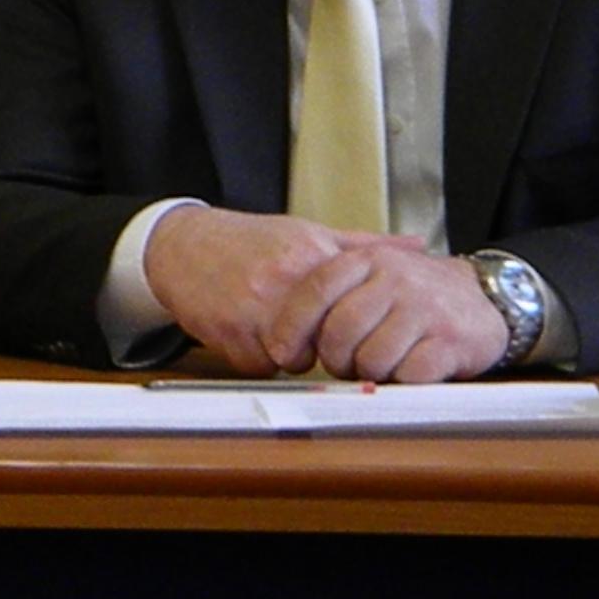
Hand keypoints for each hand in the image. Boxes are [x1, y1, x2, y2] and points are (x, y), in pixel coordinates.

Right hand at [145, 205, 414, 375]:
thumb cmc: (246, 240)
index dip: (355, 324)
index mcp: (308, 257)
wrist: (181, 244)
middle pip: (325, 338)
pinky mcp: (227, 333)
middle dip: (321, 343)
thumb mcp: (305, 232)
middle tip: (311, 333)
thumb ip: (362, 245)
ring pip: (291, 358)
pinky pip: (257, 366)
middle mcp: (282, 282)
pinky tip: (247, 334)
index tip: (353, 327)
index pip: (352, 306)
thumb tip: (417, 244)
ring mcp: (252, 309)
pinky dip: (255, 359)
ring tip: (275, 329)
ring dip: (287, 353)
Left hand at [264, 244, 507, 381]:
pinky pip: (408, 374)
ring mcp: (425, 309)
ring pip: (372, 357)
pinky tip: (405, 371)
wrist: (485, 299)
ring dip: (368, 373)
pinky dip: (400, 381)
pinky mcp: (451, 341)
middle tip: (340, 364)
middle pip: (340, 330)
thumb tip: (276, 326)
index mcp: (368, 262)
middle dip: (333, 357)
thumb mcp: (372, 275)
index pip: (316, 290)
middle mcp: (395, 279)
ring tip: (376, 366)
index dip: (292, 326)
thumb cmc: (413, 295)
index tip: (282, 352)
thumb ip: (329, 291)